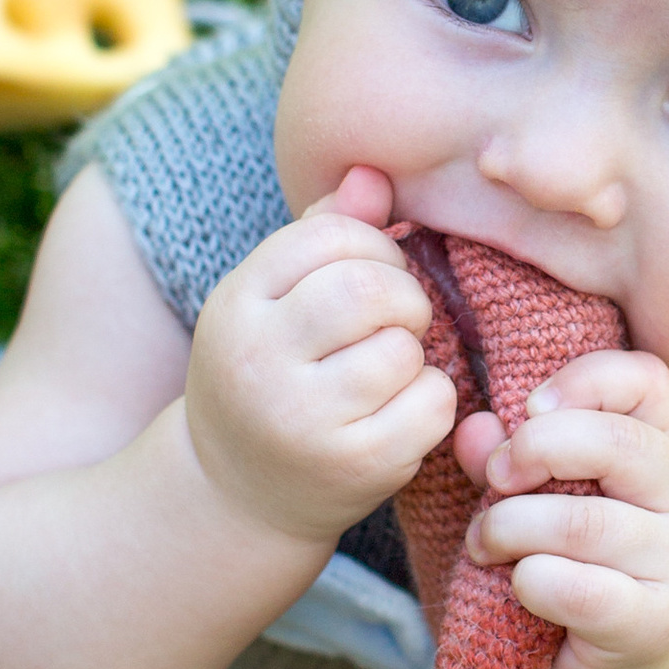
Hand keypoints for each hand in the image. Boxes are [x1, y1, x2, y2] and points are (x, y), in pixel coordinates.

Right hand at [185, 165, 456, 548]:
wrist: (236, 495)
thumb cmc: (270, 377)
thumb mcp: (273, 303)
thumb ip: (323, 233)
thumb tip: (374, 173)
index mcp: (236, 305)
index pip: (326, 236)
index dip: (373, 245)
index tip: (374, 274)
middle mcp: (259, 361)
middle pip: (365, 289)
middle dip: (403, 295)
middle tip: (400, 319)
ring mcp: (303, 420)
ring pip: (401, 349)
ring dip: (415, 352)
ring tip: (390, 369)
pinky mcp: (352, 466)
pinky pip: (431, 404)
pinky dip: (432, 400)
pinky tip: (401, 410)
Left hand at [459, 348, 668, 668]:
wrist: (620, 666)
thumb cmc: (577, 564)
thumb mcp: (543, 499)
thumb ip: (508, 459)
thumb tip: (475, 428)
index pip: (644, 378)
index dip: (579, 381)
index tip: (529, 411)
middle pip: (617, 442)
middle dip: (535, 450)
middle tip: (496, 478)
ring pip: (584, 522)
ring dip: (511, 527)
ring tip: (485, 542)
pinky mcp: (654, 621)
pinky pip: (578, 589)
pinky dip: (530, 582)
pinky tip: (520, 586)